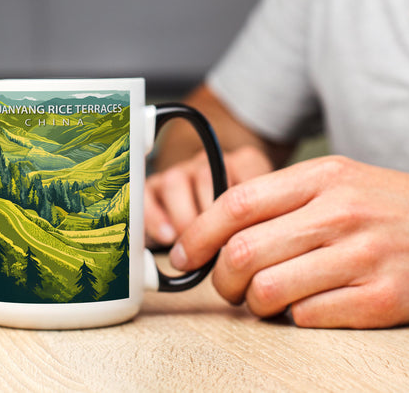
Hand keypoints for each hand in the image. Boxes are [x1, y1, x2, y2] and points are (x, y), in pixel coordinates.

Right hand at [145, 146, 273, 246]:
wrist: (215, 216)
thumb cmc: (242, 222)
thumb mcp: (261, 217)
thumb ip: (261, 223)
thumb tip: (253, 247)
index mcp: (243, 164)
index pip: (247, 174)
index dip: (244, 210)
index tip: (245, 238)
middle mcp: (210, 162)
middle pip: (206, 177)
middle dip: (211, 218)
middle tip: (217, 247)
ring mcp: (181, 172)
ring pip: (175, 182)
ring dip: (184, 219)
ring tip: (193, 246)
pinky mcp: (155, 187)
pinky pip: (147, 195)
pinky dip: (155, 218)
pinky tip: (168, 237)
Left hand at [168, 156, 408, 327]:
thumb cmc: (406, 209)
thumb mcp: (348, 181)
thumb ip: (289, 201)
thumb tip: (224, 232)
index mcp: (326, 178)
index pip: (236, 204)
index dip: (197, 235)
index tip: (182, 257)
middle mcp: (341, 213)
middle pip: (242, 252)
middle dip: (220, 281)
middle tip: (228, 289)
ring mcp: (363, 257)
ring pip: (267, 291)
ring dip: (254, 306)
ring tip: (268, 302)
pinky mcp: (384, 300)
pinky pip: (308, 319)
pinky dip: (297, 320)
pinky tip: (311, 309)